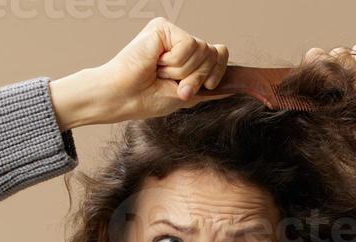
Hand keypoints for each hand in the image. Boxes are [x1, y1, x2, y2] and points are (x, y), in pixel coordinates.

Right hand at [56, 17, 231, 127]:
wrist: (121, 98)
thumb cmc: (144, 98)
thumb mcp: (185, 96)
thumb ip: (207, 88)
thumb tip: (233, 88)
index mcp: (185, 56)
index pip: (218, 54)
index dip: (217, 71)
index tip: (204, 87)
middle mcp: (179, 41)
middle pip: (213, 54)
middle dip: (197, 77)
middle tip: (174, 85)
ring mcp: (171, 33)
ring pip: (202, 51)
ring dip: (182, 72)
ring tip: (160, 74)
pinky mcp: (163, 28)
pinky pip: (189, 45)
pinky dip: (174, 62)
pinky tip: (156, 63)